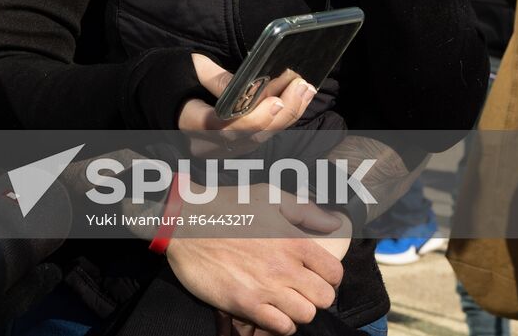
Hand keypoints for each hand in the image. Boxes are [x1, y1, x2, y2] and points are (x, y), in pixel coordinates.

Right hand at [178, 55, 315, 155]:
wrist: (162, 95)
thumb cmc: (178, 77)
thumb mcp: (193, 68)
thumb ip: (220, 78)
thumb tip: (252, 85)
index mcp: (188, 121)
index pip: (221, 127)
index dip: (252, 118)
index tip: (277, 100)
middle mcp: (204, 144)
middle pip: (248, 137)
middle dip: (280, 114)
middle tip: (301, 86)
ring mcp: (219, 151)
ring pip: (259, 140)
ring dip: (287, 116)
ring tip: (305, 90)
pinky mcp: (233, 149)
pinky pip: (261, 139)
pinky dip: (281, 120)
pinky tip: (296, 100)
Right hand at [213, 202, 351, 334]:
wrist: (184, 222)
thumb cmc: (225, 206)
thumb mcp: (268, 196)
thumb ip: (305, 210)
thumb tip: (334, 223)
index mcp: (293, 240)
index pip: (334, 273)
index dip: (328, 278)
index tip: (314, 276)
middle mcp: (284, 266)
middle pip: (324, 298)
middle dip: (315, 296)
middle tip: (299, 290)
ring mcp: (265, 286)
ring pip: (305, 315)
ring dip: (297, 311)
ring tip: (283, 302)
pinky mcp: (245, 303)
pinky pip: (281, 327)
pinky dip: (279, 324)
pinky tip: (269, 311)